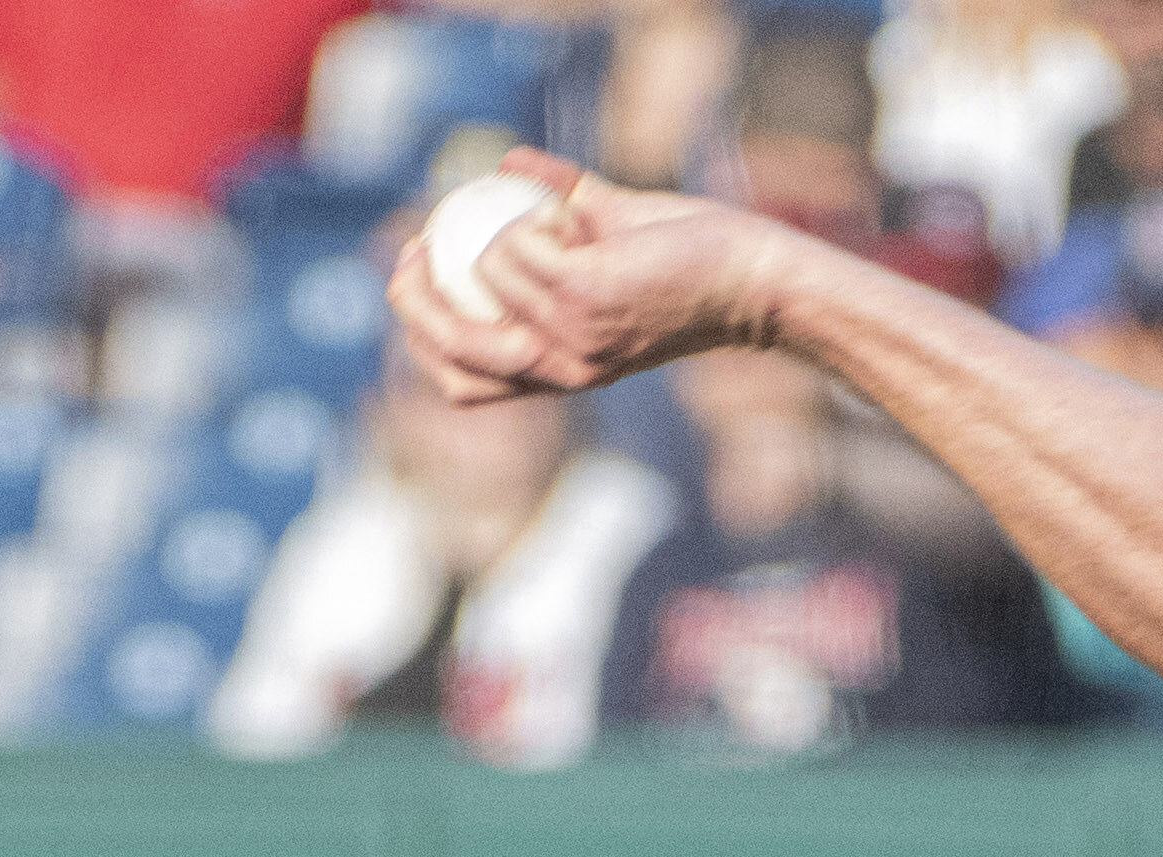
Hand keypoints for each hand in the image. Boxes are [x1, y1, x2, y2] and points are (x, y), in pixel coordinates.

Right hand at [387, 149, 799, 407]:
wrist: (748, 277)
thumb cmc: (684, 264)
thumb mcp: (605, 249)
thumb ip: (554, 217)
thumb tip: (502, 168)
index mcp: (556, 373)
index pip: (461, 383)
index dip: (423, 335)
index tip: (415, 278)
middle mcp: (559, 368)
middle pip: (453, 350)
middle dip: (414, 299)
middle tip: (413, 246)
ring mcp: (573, 336)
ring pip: (486, 271)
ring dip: (506, 228)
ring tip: (561, 219)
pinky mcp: (588, 295)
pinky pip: (521, 242)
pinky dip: (536, 212)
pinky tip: (574, 211)